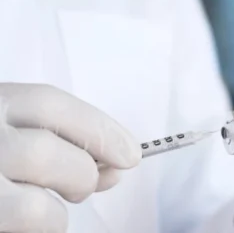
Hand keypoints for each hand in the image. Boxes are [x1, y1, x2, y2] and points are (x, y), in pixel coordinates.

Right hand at [0, 84, 140, 232]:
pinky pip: (22, 227)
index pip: (48, 104)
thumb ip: (57, 138)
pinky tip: (20, 221)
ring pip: (36, 209)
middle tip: (82, 185)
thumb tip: (118, 166)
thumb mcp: (9, 129)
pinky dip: (39, 230)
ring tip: (45, 210)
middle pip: (48, 154)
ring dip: (55, 216)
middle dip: (81, 174)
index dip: (99, 129)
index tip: (131, 153)